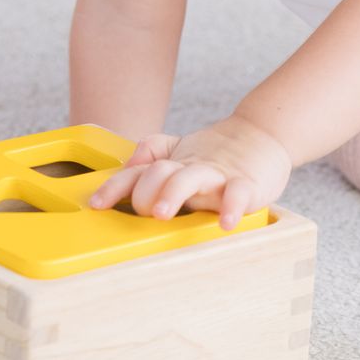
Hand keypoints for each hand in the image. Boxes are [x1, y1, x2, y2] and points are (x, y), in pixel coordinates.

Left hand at [88, 114, 292, 230]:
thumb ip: (152, 154)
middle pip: (158, 173)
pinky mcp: (246, 183)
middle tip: (145, 211)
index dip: (114, 188)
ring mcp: (216, 175)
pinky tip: (225, 222)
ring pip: (189, 178)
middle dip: (145, 192)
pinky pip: (237, 193)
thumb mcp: (179, 152)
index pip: (135, 173)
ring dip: (172, 193)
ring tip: (161, 213)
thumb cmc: (216, 155)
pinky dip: (231, 207)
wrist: (263, 136)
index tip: (97, 205)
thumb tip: (128, 165)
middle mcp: (189, 168)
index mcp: (171, 164)